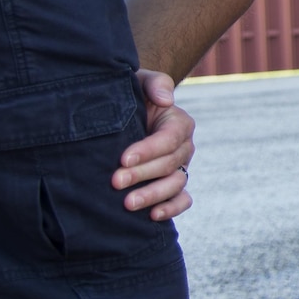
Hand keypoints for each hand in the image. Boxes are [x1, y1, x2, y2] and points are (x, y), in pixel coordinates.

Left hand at [112, 69, 194, 220]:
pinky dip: (172, 208)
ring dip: (154, 195)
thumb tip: (166, 99)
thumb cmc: (130, 97)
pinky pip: (182, 199)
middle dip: (143, 174)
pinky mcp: (173, 186)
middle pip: (171, 164)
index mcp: (179, 122)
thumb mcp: (140, 82)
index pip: (170, 138)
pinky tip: (152, 216)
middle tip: (115, 181)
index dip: (149, 150)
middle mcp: (183, 147)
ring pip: (176, 184)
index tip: (123, 159)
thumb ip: (156, 84)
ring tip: (127, 204)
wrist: (123, 117)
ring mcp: (179, 168)